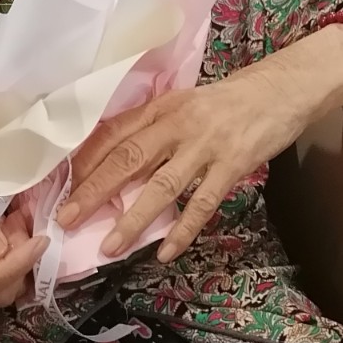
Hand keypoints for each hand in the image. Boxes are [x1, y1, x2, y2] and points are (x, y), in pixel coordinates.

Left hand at [57, 70, 304, 265]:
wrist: (281, 90)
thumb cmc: (229, 100)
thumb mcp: (185, 103)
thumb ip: (155, 127)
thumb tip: (117, 159)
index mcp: (162, 107)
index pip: (114, 133)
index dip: (86, 161)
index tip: (62, 186)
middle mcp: (178, 124)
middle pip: (128, 159)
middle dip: (94, 191)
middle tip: (66, 219)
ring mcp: (206, 145)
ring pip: (161, 186)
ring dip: (133, 219)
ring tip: (109, 247)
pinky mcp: (233, 164)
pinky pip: (203, 203)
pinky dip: (183, 229)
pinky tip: (166, 251)